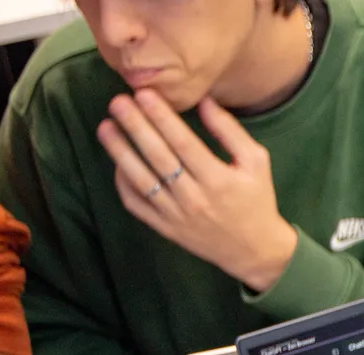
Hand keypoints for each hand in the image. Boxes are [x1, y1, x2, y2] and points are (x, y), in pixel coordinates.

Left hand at [98, 92, 298, 291]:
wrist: (255, 251)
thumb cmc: (257, 201)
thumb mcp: (257, 163)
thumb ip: (230, 131)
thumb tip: (204, 101)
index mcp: (218, 179)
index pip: (182, 142)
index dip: (161, 116)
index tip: (144, 94)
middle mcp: (194, 198)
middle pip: (157, 156)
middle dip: (135, 126)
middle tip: (117, 102)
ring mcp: (176, 215)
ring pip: (141, 179)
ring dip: (120, 151)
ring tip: (106, 127)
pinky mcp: (165, 228)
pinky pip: (137, 204)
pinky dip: (123, 183)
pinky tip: (118, 162)